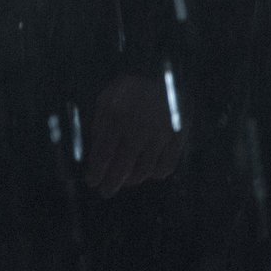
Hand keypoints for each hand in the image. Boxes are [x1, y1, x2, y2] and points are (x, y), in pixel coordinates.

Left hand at [83, 73, 185, 198]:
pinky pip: (165, 167)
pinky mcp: (178, 139)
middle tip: (105, 192)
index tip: (92, 182)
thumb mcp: (107, 99)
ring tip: (124, 182)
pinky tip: (145, 173)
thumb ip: (99, 124)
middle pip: (123, 166)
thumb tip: (94, 154)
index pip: (104, 153)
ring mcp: (159, 134)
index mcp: (116, 115)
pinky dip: (154, 174)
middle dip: (112, 183)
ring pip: (143, 170)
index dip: (97, 172)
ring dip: (131, 180)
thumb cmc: (130, 92)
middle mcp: (138, 127)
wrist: (166, 78)